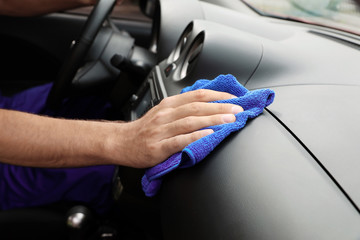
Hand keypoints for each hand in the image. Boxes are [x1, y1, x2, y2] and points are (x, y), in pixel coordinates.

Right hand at [118, 89, 242, 167]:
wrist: (122, 142)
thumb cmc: (144, 129)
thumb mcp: (161, 112)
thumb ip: (181, 108)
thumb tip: (206, 105)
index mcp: (168, 104)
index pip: (197, 95)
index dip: (217, 95)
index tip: (233, 97)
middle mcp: (165, 114)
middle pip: (197, 107)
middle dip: (220, 106)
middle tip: (238, 108)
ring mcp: (162, 130)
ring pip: (191, 121)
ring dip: (213, 119)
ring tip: (229, 120)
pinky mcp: (159, 147)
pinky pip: (180, 140)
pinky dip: (196, 137)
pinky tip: (209, 135)